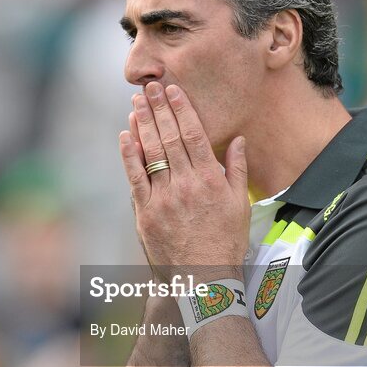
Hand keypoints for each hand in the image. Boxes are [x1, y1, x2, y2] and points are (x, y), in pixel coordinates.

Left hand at [119, 82, 249, 279]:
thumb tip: (238, 140)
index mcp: (210, 180)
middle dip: (159, 109)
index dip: (182, 110)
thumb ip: (237, 170)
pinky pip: (135, 178)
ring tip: (137, 103)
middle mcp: (186, 185)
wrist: (203, 279)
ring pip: (151, 153)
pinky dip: (129, 155)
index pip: (193, 135)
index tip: (174, 90)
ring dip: (143, 125)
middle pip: (169, 138)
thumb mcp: (240, 205)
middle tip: (150, 87)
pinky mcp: (146, 213)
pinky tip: (126, 135)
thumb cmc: (225, 243)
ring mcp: (163, 199)